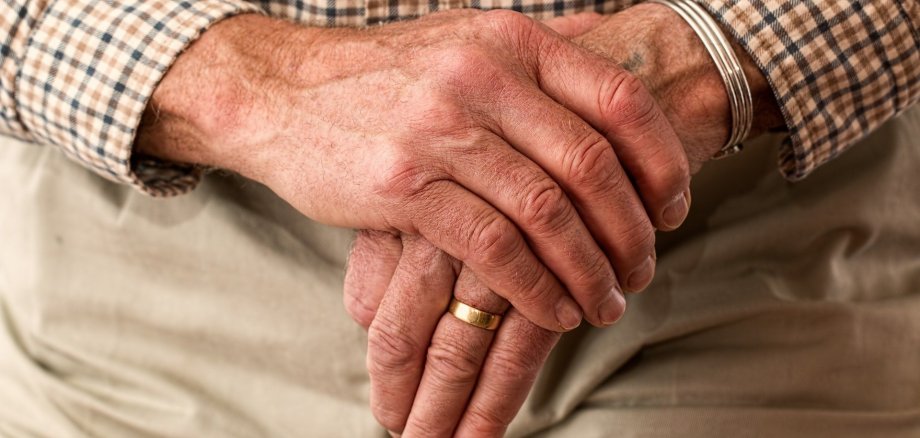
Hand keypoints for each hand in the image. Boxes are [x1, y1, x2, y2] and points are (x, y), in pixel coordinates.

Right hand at [345, 5, 785, 435]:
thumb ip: (536, 45)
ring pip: (546, 212)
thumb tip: (608, 38)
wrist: (282, 93)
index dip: (662, 159)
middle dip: (630, 229)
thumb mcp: (463, 37)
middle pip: (590, 163)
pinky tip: (553, 310)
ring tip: (604, 302)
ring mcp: (440, 129)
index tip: (674, 207)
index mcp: (510, 40)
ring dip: (587, 269)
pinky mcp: (404, 185)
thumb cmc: (384, 77)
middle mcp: (481, 76)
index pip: (618, 97)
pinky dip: (534, 287)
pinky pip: (492, 246)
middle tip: (641, 269)